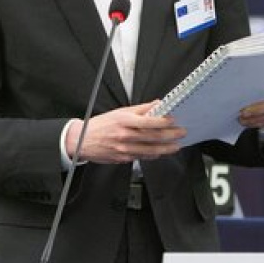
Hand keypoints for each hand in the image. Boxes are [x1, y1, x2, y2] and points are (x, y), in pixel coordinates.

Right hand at [65, 101, 185, 163]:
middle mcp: (125, 136)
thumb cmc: (101, 125)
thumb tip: (157, 103)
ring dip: (166, 149)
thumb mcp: (120, 112)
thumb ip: (140, 109)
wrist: (82, 141)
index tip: (174, 120)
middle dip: (170, 136)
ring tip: (176, 146)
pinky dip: (153, 155)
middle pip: (152, 137)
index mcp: (124, 121)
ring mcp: (124, 149)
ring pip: (150, 150)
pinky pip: (142, 157)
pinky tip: (161, 153)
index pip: (149, 122)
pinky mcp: (123, 159)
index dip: (163, 122)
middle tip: (181, 133)